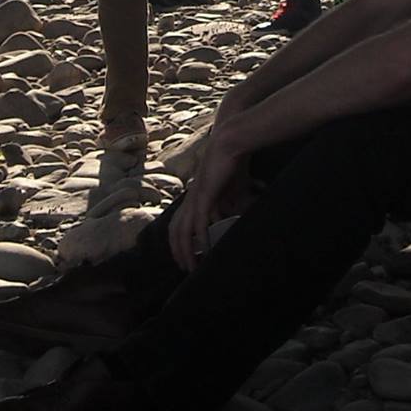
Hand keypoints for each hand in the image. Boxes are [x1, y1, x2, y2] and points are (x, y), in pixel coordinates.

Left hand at [169, 124, 250, 269]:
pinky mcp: (204, 195)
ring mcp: (195, 197)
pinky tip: (203, 249)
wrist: (230, 143)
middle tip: (184, 267)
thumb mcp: (230, 188)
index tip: (186, 255)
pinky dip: (200, 237)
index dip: (179, 241)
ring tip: (190, 265)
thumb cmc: (231, 163)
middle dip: (178, 251)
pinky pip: (198, 221)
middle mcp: (190, 198)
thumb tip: (234, 214)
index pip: (179, 223)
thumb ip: (229, 203)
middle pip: (176, 230)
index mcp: (194, 196)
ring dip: (186, 250)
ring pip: (183, 230)